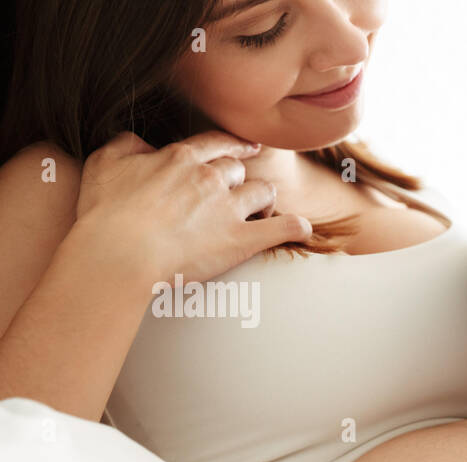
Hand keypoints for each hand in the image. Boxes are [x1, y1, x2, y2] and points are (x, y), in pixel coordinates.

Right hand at [73, 131, 311, 283]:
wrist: (119, 253)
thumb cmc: (105, 213)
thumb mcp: (105, 163)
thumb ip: (127, 145)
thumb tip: (144, 144)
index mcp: (181, 158)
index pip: (216, 144)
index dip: (233, 145)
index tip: (245, 148)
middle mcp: (210, 178)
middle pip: (238, 169)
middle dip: (240, 179)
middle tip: (239, 193)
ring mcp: (229, 209)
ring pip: (264, 192)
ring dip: (264, 200)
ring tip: (261, 213)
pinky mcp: (242, 240)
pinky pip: (284, 228)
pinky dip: (296, 228)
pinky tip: (302, 229)